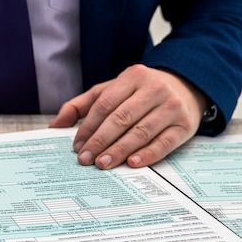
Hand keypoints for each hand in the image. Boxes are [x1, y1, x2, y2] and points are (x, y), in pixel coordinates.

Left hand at [49, 64, 207, 168]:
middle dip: (101, 140)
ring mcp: (172, 107)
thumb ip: (81, 105)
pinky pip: (164, 143)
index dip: (89, 126)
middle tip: (86, 159)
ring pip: (141, 131)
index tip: (77, 145)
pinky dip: (148, 154)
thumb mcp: (111, 90)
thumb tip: (55, 126)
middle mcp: (154, 89)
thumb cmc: (140, 93)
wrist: (186, 87)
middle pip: (122, 118)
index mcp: (133, 77)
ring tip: (103, 163)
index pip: (105, 104)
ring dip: (120, 150)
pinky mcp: (185, 126)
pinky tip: (132, 163)